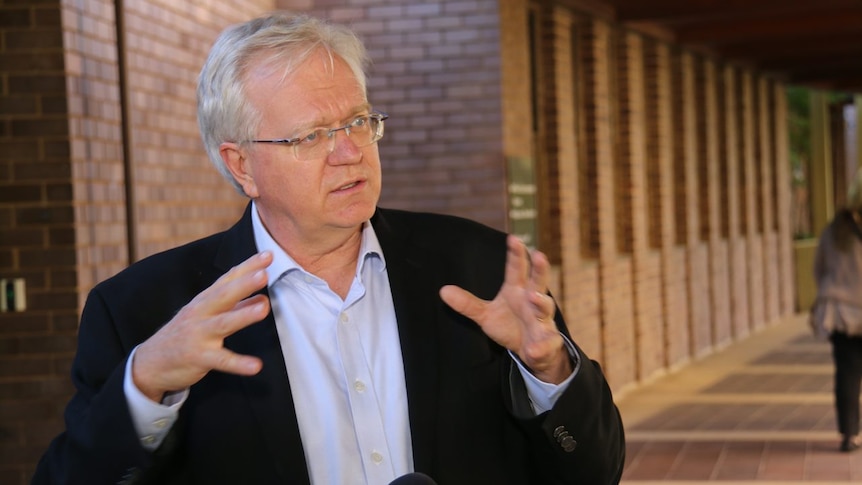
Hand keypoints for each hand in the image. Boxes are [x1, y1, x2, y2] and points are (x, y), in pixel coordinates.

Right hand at [132, 251, 272, 401]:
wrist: (150, 362)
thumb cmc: (184, 334)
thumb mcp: (206, 315)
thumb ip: (234, 306)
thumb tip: (263, 298)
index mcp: (205, 301)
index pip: (228, 279)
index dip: (247, 267)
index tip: (268, 255)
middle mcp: (201, 313)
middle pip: (223, 295)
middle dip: (244, 283)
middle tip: (263, 274)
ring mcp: (198, 335)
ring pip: (223, 323)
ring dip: (244, 315)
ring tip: (264, 307)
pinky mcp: (198, 358)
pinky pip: (221, 360)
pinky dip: (238, 363)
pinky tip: (256, 366)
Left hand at [439, 235, 570, 383]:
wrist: (532, 353)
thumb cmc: (510, 325)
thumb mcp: (486, 315)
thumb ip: (468, 304)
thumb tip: (443, 290)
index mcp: (518, 291)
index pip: (516, 270)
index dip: (516, 254)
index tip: (514, 238)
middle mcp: (533, 302)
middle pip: (538, 282)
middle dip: (540, 269)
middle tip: (540, 255)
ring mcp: (542, 321)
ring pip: (545, 308)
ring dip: (541, 302)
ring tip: (534, 297)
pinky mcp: (548, 342)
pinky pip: (546, 344)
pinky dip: (541, 347)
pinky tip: (533, 350)